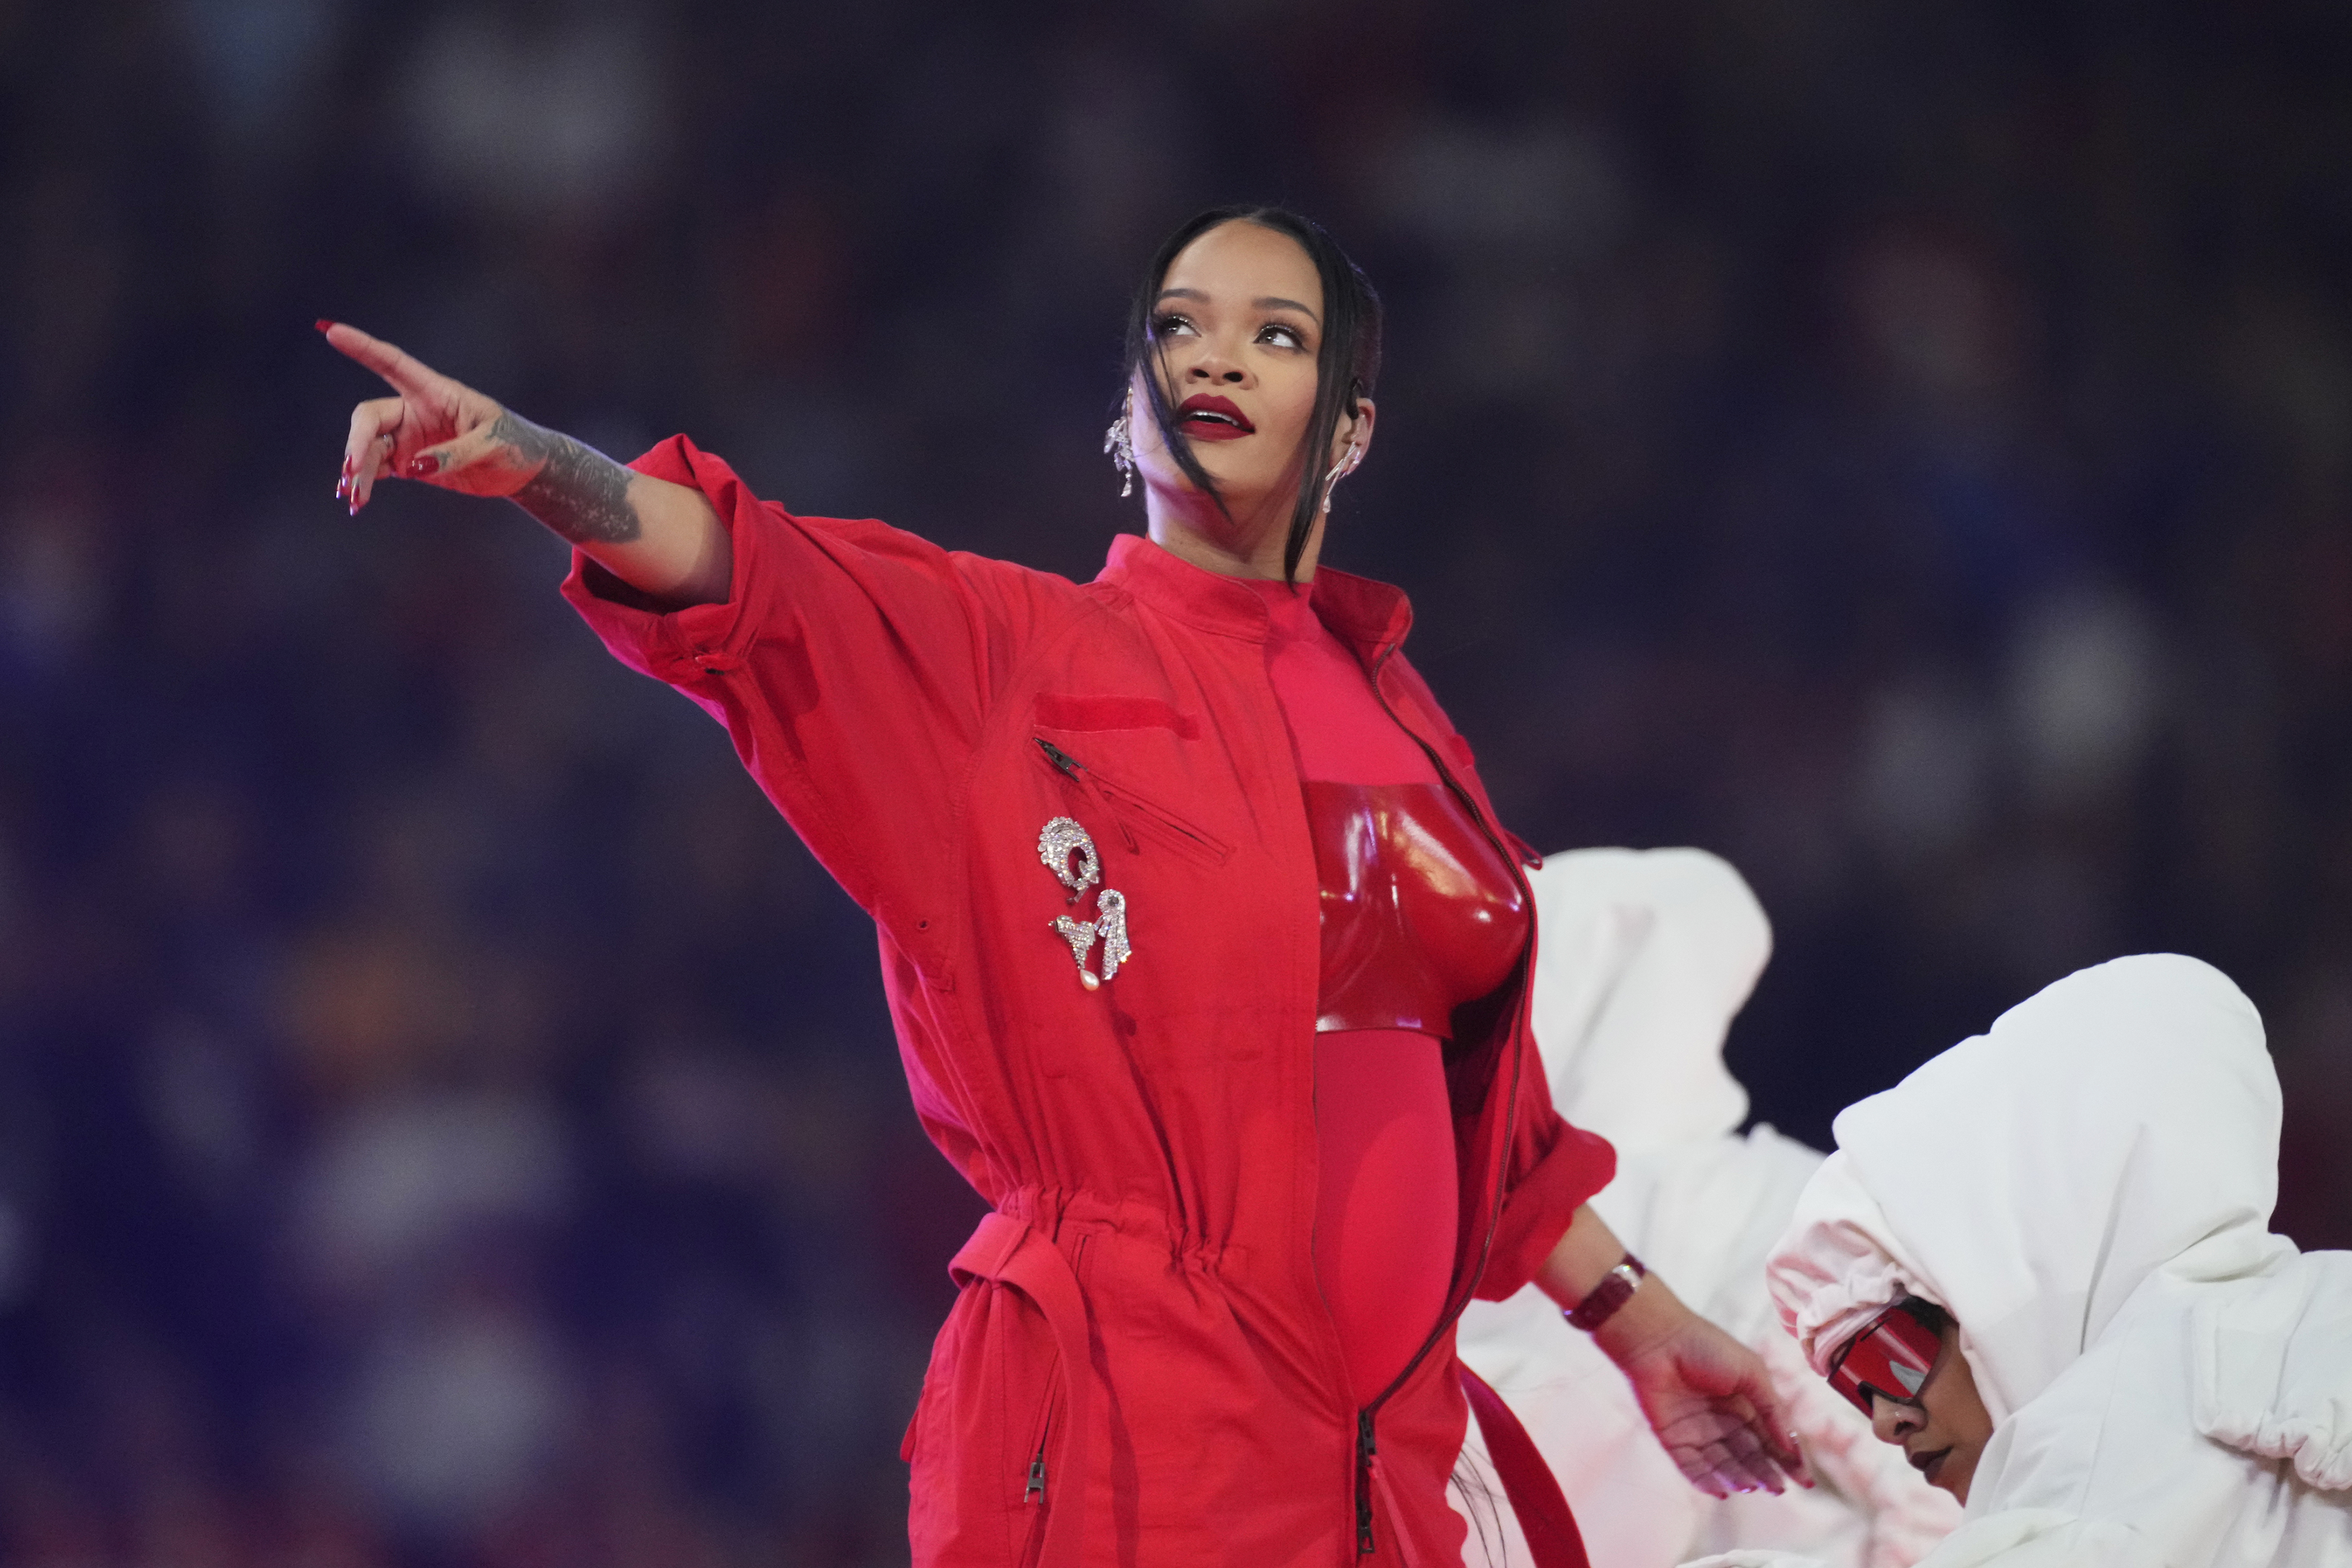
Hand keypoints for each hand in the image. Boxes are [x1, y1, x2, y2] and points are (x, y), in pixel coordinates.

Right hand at [322, 322, 534, 512]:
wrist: (523, 471)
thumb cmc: (515, 444)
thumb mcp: (494, 444)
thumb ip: (455, 453)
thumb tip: (412, 467)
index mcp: (436, 392)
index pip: (393, 363)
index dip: (362, 347)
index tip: (331, 331)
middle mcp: (415, 411)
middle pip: (370, 416)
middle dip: (357, 441)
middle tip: (353, 470)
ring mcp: (408, 437)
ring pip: (368, 447)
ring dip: (358, 470)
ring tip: (354, 498)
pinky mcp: (408, 462)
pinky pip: (376, 469)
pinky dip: (364, 484)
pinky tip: (356, 500)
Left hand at [1601, 1294, 1811, 1498]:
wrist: (1657, 1338)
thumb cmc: (1706, 1347)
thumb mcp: (1751, 1372)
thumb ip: (1772, 1408)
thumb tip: (1791, 1446)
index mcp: (1745, 1405)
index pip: (1771, 1440)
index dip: (1789, 1460)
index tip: (1805, 1482)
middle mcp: (1723, 1422)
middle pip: (1750, 1456)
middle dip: (1765, 1473)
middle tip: (1776, 1488)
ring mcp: (1698, 1432)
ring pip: (1723, 1465)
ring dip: (1738, 1478)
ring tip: (1750, 1485)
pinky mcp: (1673, 1439)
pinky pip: (1692, 1467)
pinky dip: (1705, 1481)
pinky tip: (1720, 1491)